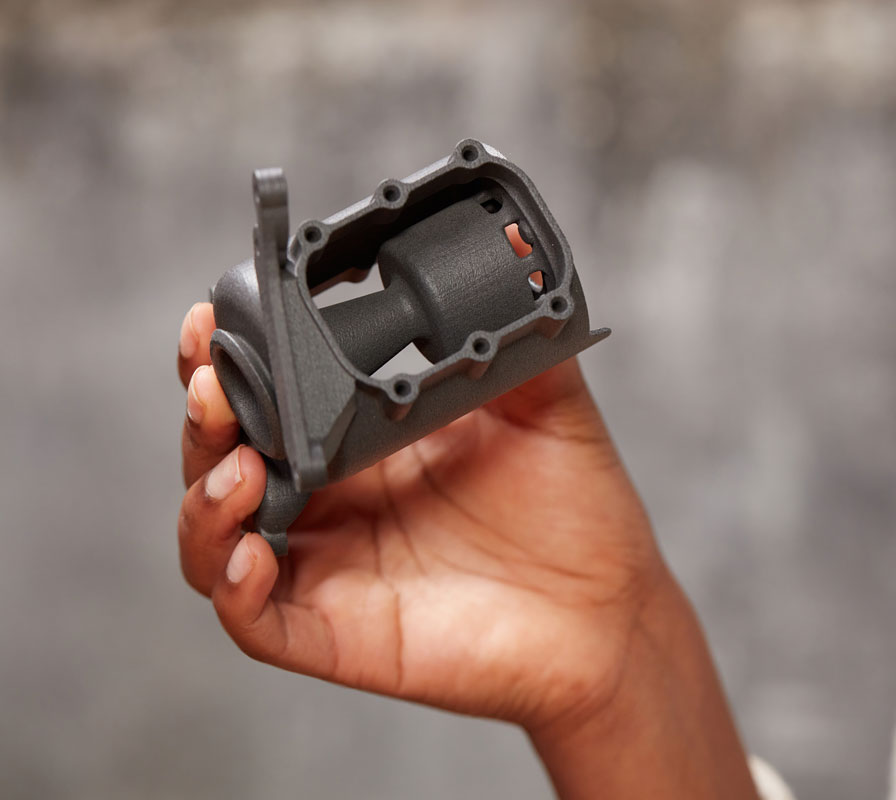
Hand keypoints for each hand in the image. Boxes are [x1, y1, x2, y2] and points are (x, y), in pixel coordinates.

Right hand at [177, 302, 757, 797]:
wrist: (611, 612)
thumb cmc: (577, 516)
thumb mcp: (547, 409)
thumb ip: (517, 344)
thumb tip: (511, 268)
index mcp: (365, 443)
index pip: (271, 397)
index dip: (229, 359)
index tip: (215, 317)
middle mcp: (335, 503)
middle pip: (224, 456)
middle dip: (203, 414)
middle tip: (213, 380)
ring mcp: (330, 568)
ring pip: (215, 538)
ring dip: (203, 496)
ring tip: (236, 462)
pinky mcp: (337, 634)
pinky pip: (254, 619)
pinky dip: (233, 585)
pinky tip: (252, 552)